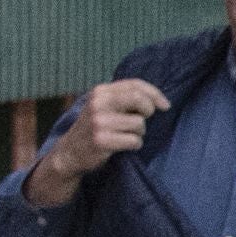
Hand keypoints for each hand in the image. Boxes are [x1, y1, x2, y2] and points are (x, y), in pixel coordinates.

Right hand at [27, 78, 168, 202]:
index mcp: (100, 91)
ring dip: (139, 133)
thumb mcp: (104, 106)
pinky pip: (135, 141)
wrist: (69, 152)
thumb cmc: (95, 128)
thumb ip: (124, 98)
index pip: (134, 84)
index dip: (155, 94)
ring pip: (139, 123)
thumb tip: (159, 101)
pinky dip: (134, 145)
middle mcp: (98, 103)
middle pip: (139, 99)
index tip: (165, 105)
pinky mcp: (102, 140)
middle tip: (143, 121)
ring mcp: (99, 122)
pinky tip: (122, 146)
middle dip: (149, 111)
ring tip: (124, 136)